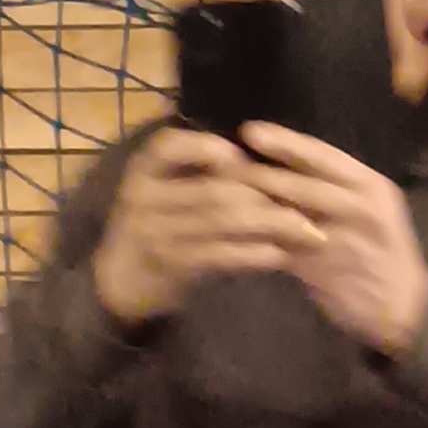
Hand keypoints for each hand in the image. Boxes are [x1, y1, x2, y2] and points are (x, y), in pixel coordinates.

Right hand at [91, 131, 316, 329]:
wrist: (120, 281)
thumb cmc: (154, 226)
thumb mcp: (164, 189)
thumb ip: (197, 172)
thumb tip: (252, 157)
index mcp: (144, 169)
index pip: (173, 145)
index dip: (212, 149)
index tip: (245, 159)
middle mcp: (144, 197)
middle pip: (215, 188)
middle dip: (265, 194)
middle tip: (307, 202)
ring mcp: (157, 233)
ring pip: (224, 221)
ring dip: (272, 224)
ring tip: (307, 229)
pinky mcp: (173, 265)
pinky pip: (222, 255)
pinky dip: (255, 254)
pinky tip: (280, 254)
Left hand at [240, 126, 427, 357]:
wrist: (402, 306)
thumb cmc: (377, 251)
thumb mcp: (366, 211)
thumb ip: (330, 191)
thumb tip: (276, 167)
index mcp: (371, 185)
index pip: (323, 154)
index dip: (284, 141)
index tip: (250, 131)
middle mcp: (362, 206)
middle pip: (304, 181)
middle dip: (261, 172)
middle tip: (222, 163)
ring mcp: (345, 239)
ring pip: (292, 214)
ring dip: (255, 205)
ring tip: (221, 196)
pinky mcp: (327, 269)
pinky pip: (285, 251)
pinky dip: (257, 243)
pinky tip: (231, 238)